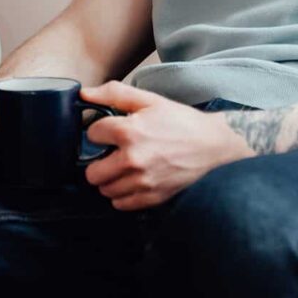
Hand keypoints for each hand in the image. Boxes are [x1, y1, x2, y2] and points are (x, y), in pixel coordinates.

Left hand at [80, 81, 254, 210]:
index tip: (110, 132)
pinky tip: (133, 180)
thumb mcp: (149, 99)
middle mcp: (132, 160)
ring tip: (125, 167)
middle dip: (99, 161)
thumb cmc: (181, 122)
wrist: (212, 145)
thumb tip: (85, 93)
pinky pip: (120, 204)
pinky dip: (123, 194)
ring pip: (105, 189)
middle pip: (92, 172)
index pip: (92, 135)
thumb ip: (114, 93)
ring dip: (110, 179)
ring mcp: (142, 182)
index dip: (100, 131)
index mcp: (129, 131)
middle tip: (113, 154)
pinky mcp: (151, 198)